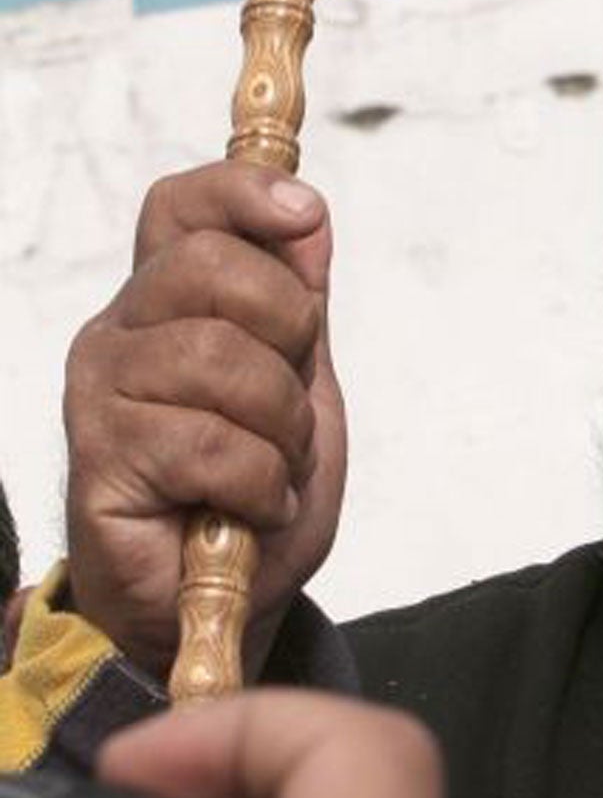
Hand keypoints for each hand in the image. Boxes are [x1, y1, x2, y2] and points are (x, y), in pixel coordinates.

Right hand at [64, 164, 346, 675]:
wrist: (218, 605)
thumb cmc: (251, 489)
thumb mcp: (299, 381)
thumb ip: (299, 300)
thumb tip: (308, 212)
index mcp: (165, 297)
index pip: (182, 205)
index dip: (243, 191)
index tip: (306, 213)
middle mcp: (120, 330)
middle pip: (210, 266)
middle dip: (288, 331)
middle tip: (294, 398)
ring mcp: (99, 392)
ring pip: (220, 358)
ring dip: (282, 426)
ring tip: (275, 466)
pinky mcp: (100, 461)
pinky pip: (211, 443)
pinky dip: (261, 483)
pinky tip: (252, 507)